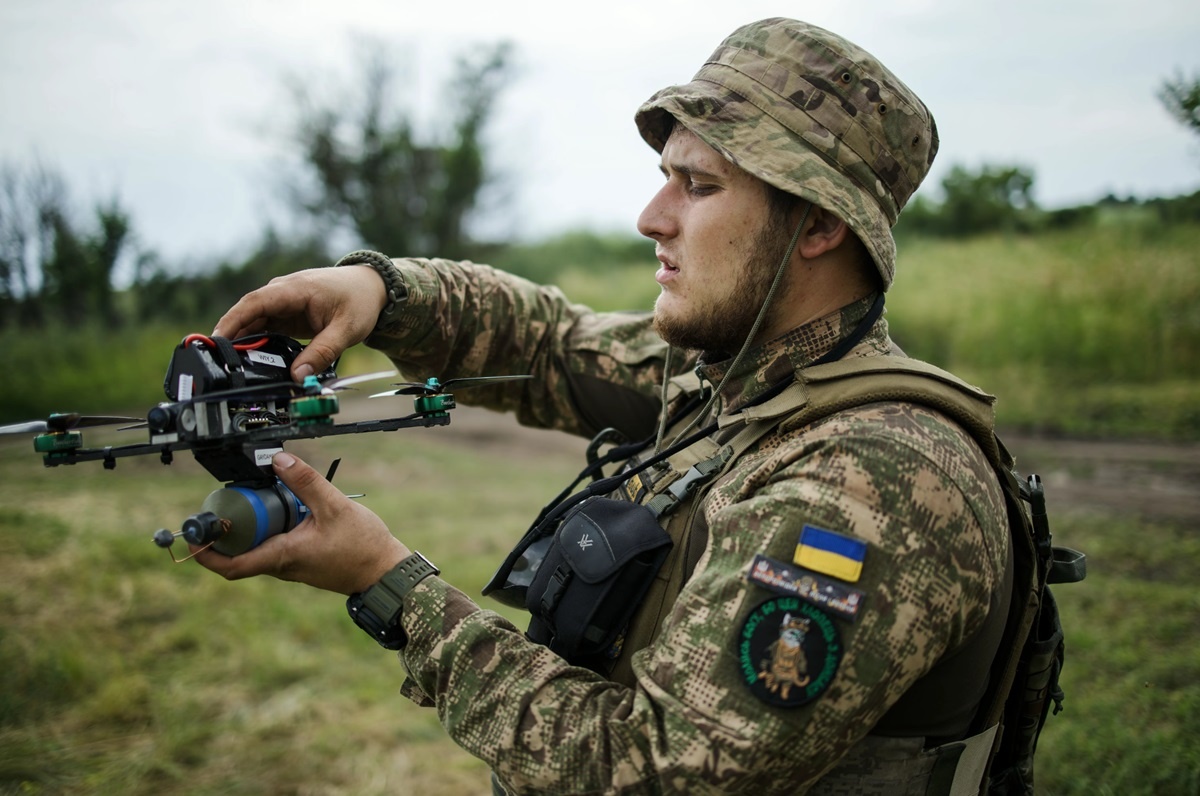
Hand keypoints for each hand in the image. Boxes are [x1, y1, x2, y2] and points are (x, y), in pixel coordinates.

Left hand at [191, 451, 409, 594]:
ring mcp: (292, 565)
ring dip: (251, 527)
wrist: (385, 572)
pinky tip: (283, 508)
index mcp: (283, 556)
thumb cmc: (363, 547)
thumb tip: (279, 459)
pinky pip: (275, 546)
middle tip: (224, 503)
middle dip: (228, 529)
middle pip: (240, 552)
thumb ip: (305, 482)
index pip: (231, 565)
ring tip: (253, 500)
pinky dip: (270, 529)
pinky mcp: (303, 561)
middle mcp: (282, 566)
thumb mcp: (334, 507)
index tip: (191, 537)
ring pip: (258, 548)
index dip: (205, 554)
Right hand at [212, 265, 388, 380]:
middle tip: (218, 363)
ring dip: (243, 343)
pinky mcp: (286, 315)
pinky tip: (252, 362)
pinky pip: (265, 328)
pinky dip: (257, 343)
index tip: (217, 341)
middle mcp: (282, 293)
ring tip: (231, 367)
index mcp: (294, 289)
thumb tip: (300, 376)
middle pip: (248, 314)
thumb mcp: (346, 330)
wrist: (371, 287)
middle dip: (231, 337)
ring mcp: (282, 304)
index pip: (254, 303)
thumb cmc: (359, 301)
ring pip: (254, 323)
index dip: (232, 321)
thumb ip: (322, 353)